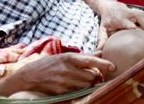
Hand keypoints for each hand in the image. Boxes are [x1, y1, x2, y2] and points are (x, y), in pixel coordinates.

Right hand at [0, 53, 114, 95]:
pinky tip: (73, 85)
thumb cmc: (50, 64)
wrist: (30, 75)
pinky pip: (76, 92)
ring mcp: (63, 81)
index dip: (103, 63)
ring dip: (87, 84)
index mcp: (69, 58)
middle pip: (91, 76)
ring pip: (85, 85)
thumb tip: (100, 52)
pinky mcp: (60, 91)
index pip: (90, 60)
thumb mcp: (65, 56)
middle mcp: (67, 69)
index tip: (113, 66)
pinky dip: (78, 89)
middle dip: (94, 77)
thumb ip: (84, 56)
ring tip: (80, 80)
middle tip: (92, 75)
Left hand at [95, 1, 143, 49]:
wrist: (109, 6)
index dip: (136, 30)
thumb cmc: (107, 21)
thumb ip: (102, 41)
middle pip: (142, 18)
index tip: (141, 38)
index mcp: (121, 20)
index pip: (130, 25)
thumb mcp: (102, 30)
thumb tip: (98, 53)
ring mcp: (136, 12)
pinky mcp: (141, 11)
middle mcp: (130, 14)